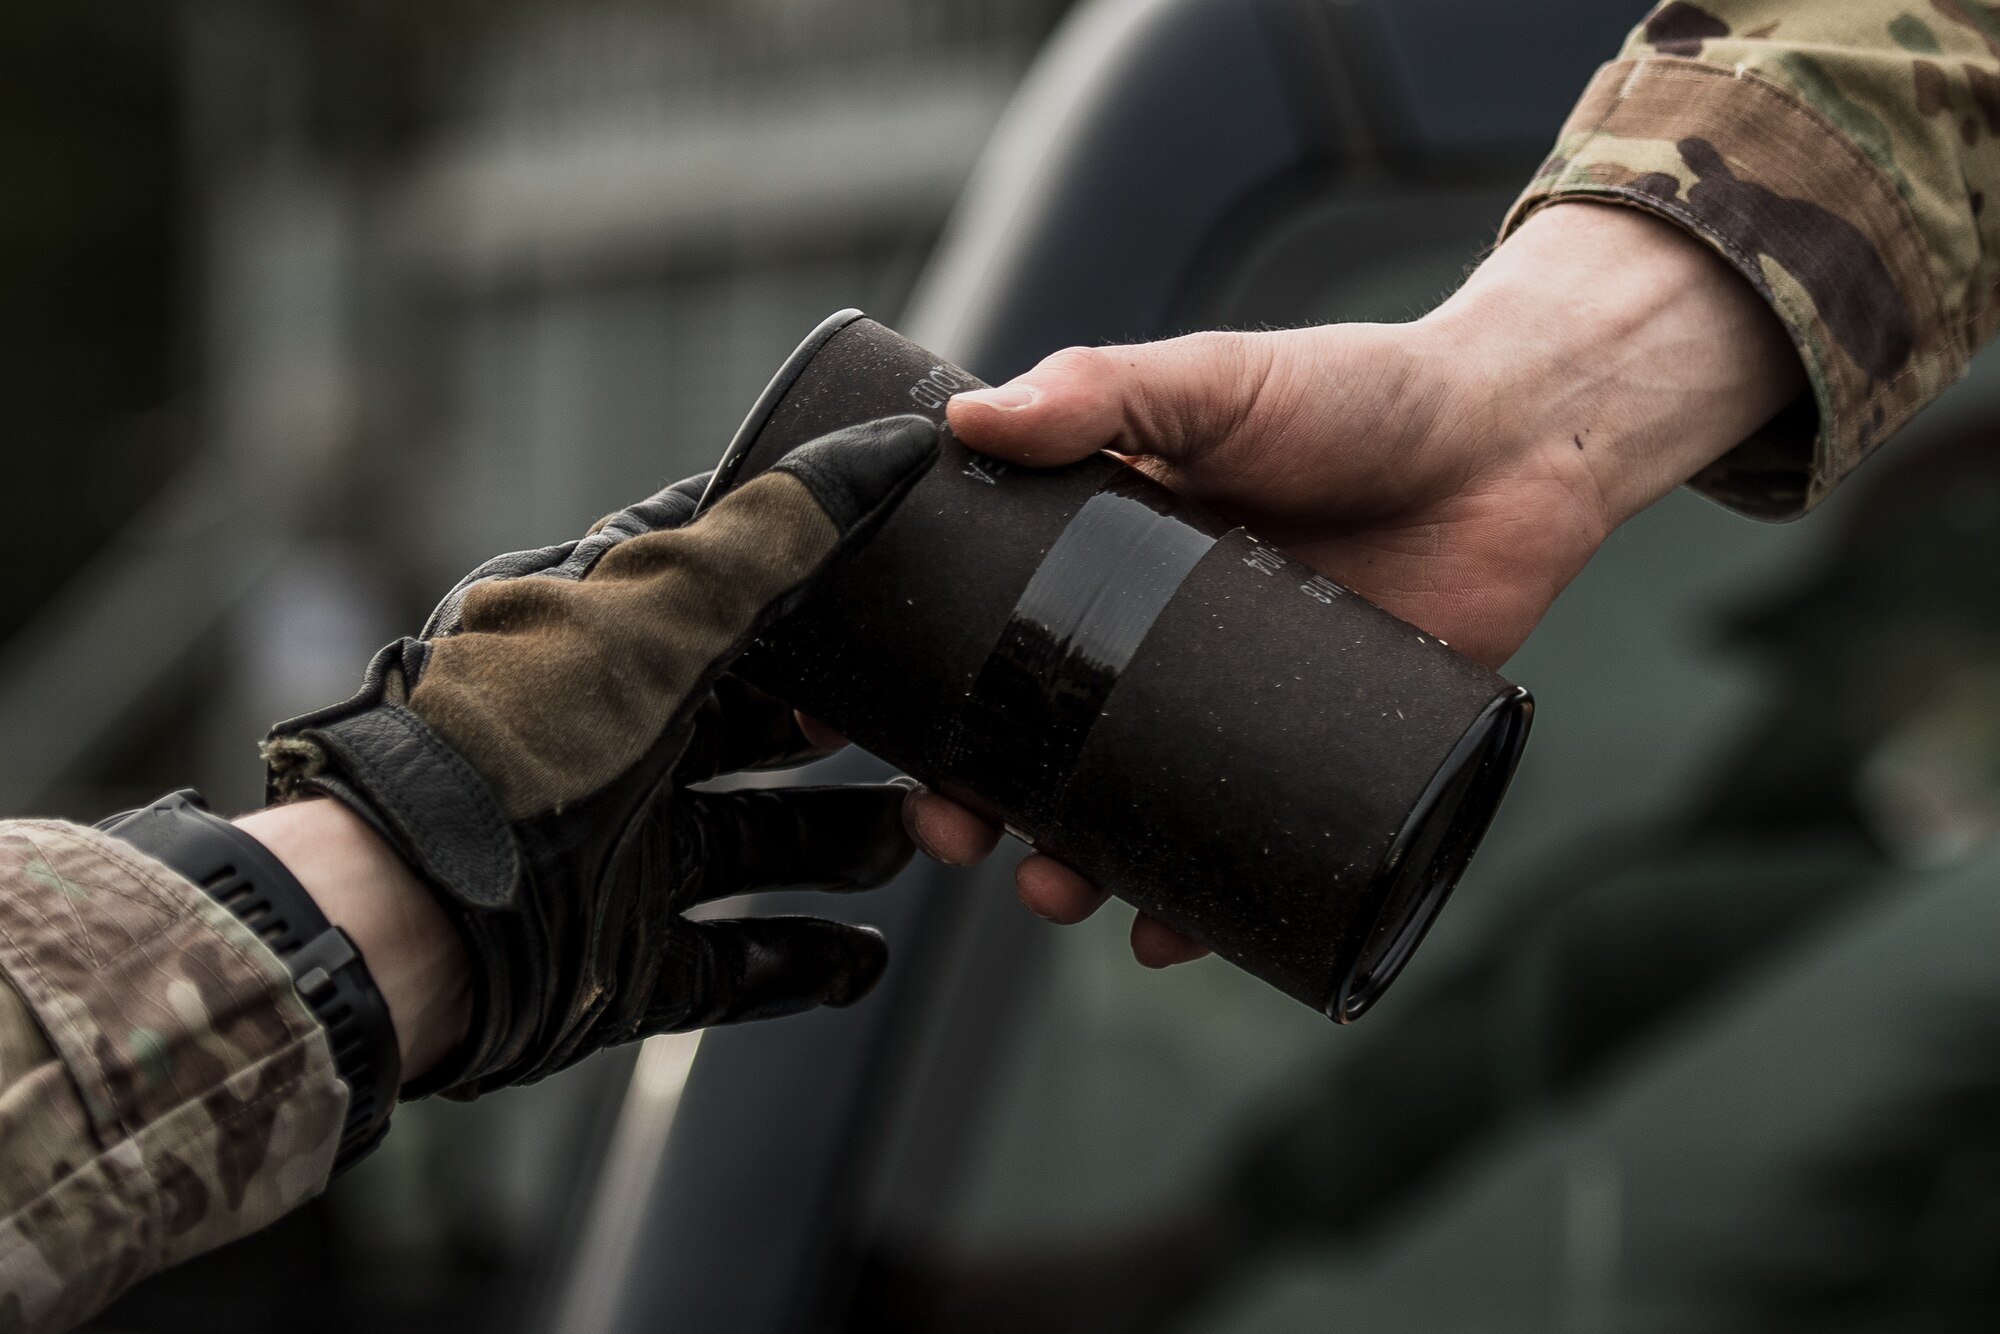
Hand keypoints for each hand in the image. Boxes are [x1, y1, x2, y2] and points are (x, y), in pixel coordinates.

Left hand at [261, 416, 939, 1096]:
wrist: (410, 916)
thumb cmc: (518, 740)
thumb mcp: (660, 611)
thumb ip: (774, 537)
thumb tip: (886, 449)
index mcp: (599, 641)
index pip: (716, 592)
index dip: (805, 581)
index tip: (894, 579)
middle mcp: (607, 742)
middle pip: (753, 728)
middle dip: (846, 735)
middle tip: (927, 733)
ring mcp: (613, 855)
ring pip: (757, 842)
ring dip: (844, 843)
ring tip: (920, 840)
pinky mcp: (616, 960)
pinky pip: (731, 963)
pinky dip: (803, 962)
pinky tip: (865, 956)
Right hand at [911, 202, 1806, 965]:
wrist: (1517, 443)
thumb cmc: (1359, 394)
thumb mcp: (1213, 380)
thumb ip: (1100, 391)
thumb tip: (968, 421)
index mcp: (1108, 555)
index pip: (988, 634)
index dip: (926, 687)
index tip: (873, 731)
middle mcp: (1154, 642)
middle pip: (1038, 743)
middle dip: (982, 804)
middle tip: (959, 833)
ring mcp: (1229, 705)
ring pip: (1125, 811)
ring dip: (1072, 866)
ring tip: (1055, 888)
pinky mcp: (1314, 756)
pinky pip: (1243, 850)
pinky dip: (1198, 907)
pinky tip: (1166, 934)